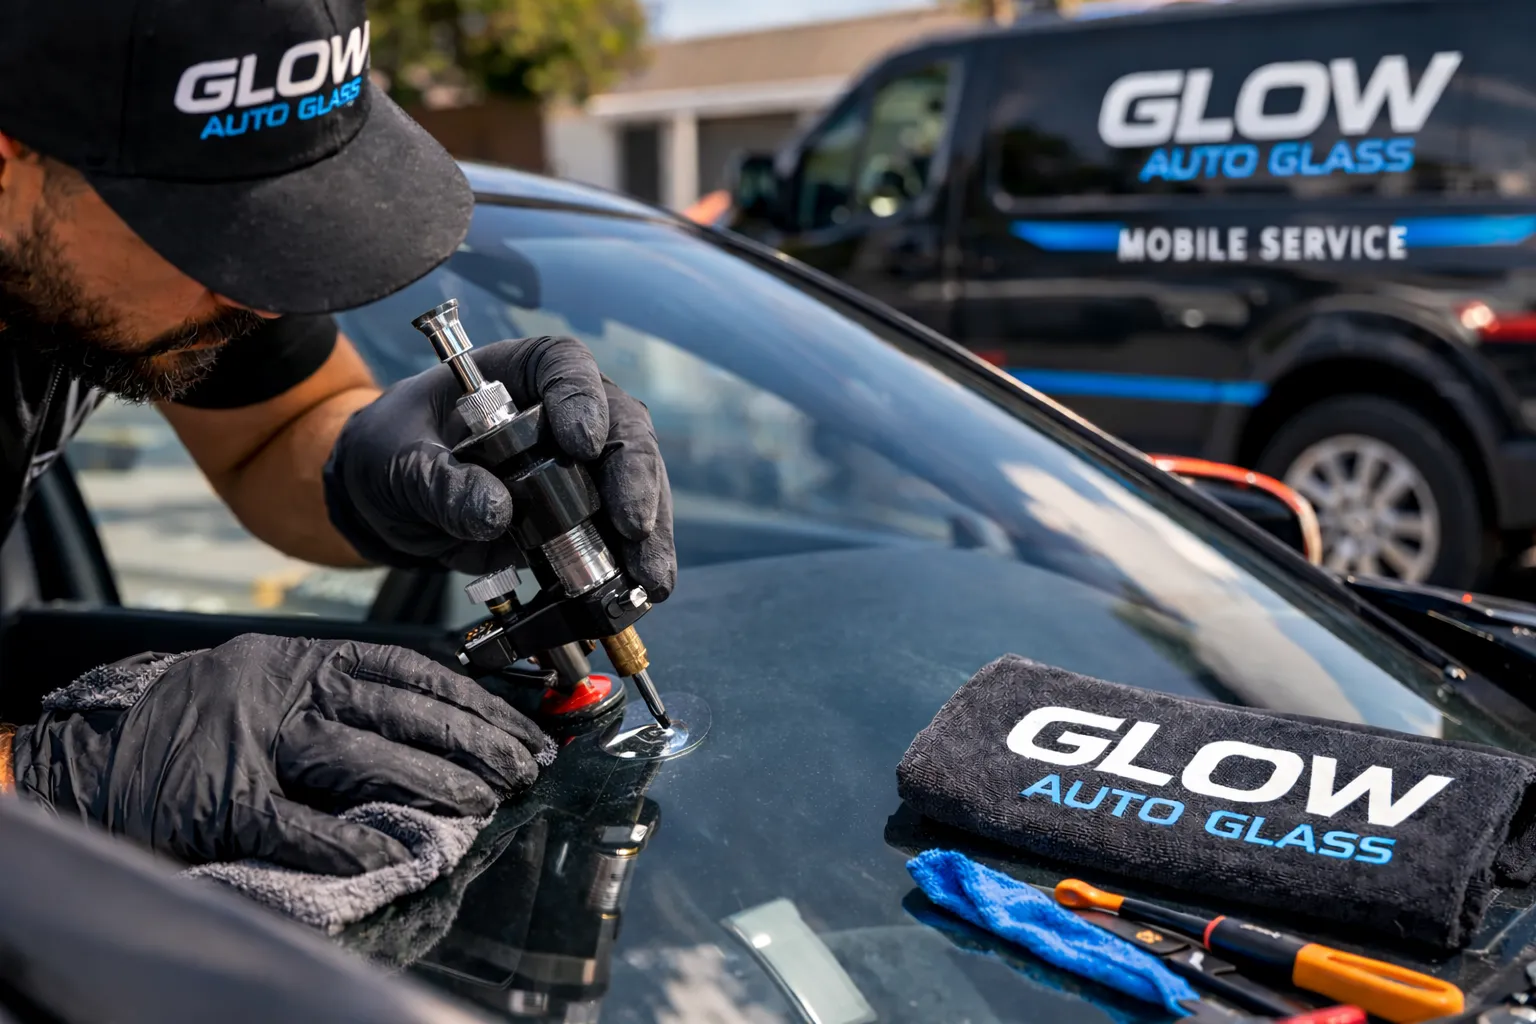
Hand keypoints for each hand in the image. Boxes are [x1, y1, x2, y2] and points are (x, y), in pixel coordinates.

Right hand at [12, 635, 554, 874]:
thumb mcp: (275, 681)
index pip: (411, 671)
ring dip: (430, 784)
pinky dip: (348, 843)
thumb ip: (345, 694)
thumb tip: (440, 723)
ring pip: (361, 759)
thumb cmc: (199, 718)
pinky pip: (297, 827)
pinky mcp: (223, 802)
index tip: (522, 727)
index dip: (474, 700)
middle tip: (522, 767)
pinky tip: (395, 856)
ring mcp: (253, 745)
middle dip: (471, 741)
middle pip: (400, 712)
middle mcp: (285, 692)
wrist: (96, 747)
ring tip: (483, 803)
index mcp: (303, 660)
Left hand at [323, 335, 675, 597]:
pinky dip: (632, 563)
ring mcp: (582, 466)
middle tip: (632, 526)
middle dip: (634, 479)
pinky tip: (640, 591)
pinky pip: (619, 534)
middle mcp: (565, 412)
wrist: (387, 500)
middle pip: (622, 429)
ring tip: (648, 577)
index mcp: (519, 374)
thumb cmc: (391, 451)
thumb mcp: (398, 461)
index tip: (583, 443)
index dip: (582, 398)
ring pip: (635, 484)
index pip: (564, 367)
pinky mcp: (582, 515)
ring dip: (649, 533)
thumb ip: (441, 482)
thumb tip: (496, 513)